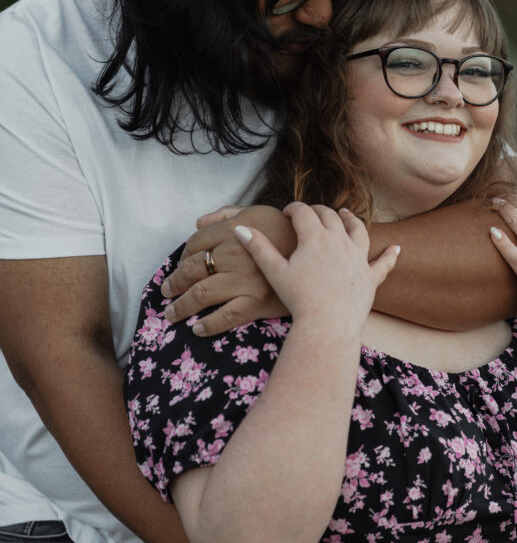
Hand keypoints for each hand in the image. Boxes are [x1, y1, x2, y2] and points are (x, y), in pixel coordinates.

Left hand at [161, 205, 295, 335]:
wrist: (324, 260)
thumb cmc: (292, 234)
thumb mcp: (261, 213)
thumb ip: (229, 214)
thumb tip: (198, 221)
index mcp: (235, 230)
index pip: (196, 243)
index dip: (182, 256)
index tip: (178, 267)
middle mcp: (234, 254)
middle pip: (192, 269)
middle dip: (174, 283)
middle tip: (166, 292)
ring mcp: (244, 280)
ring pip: (201, 294)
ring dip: (181, 307)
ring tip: (171, 314)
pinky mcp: (256, 302)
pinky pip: (225, 316)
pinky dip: (208, 325)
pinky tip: (198, 329)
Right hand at [235, 202, 399, 334]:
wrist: (327, 325)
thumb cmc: (298, 299)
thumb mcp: (275, 272)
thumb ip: (258, 248)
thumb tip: (240, 228)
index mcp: (315, 237)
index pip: (304, 212)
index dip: (293, 208)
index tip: (286, 212)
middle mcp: (340, 241)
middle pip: (330, 216)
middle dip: (318, 211)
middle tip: (309, 213)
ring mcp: (358, 258)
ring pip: (358, 230)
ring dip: (351, 220)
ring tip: (346, 214)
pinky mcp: (371, 277)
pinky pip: (383, 263)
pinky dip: (390, 255)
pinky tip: (396, 249)